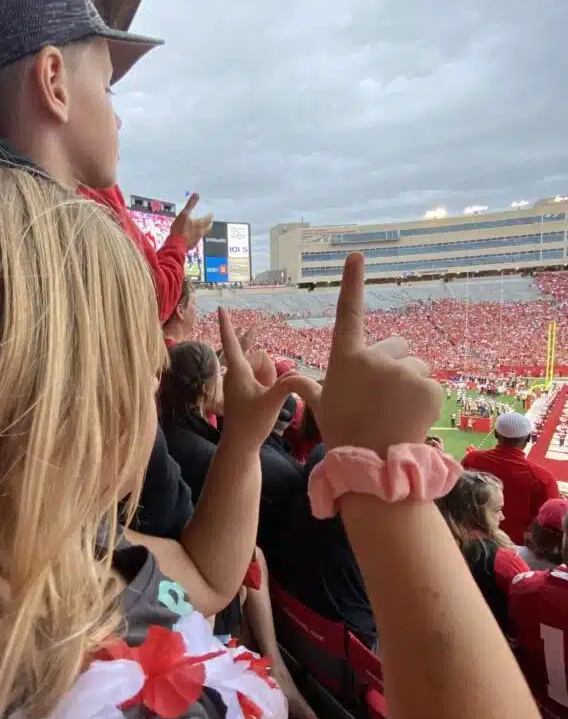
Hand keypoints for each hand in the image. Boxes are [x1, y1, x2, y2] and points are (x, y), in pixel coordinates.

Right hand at [169, 193, 212, 249]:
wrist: (175, 246)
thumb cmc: (180, 229)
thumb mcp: (184, 214)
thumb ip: (190, 204)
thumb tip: (197, 194)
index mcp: (200, 225)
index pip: (208, 219)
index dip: (210, 216)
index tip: (211, 214)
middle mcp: (200, 233)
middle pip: (207, 228)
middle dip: (209, 224)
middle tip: (209, 222)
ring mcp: (196, 240)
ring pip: (202, 234)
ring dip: (203, 231)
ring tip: (201, 228)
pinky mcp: (190, 246)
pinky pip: (195, 240)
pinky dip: (195, 237)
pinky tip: (191, 236)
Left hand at [218, 308, 309, 448]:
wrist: (240, 445)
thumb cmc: (251, 425)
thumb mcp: (272, 404)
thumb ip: (287, 386)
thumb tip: (297, 373)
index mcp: (237, 372)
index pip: (231, 343)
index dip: (227, 324)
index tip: (221, 307)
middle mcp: (234, 373)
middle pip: (258, 356)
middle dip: (267, 369)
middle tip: (265, 391)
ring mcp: (237, 381)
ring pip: (260, 367)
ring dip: (268, 377)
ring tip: (265, 397)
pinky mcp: (241, 389)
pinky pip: (258, 376)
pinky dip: (266, 381)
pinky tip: (266, 395)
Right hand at [308, 253, 442, 454]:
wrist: (374, 463)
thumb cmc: (344, 434)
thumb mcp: (322, 408)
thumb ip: (307, 388)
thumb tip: (287, 380)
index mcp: (346, 359)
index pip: (349, 313)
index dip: (352, 282)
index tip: (357, 255)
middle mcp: (374, 357)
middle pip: (396, 346)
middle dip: (394, 364)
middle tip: (383, 398)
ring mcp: (403, 369)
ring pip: (416, 366)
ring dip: (411, 382)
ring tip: (396, 412)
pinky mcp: (428, 384)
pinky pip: (431, 384)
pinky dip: (425, 400)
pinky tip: (411, 418)